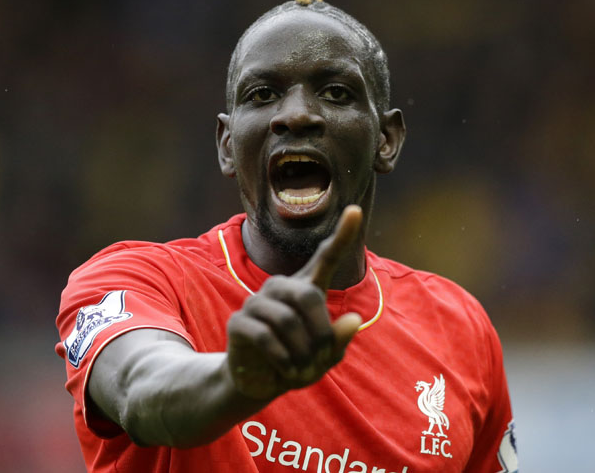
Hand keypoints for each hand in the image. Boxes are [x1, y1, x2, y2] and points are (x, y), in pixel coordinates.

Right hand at [226, 205, 363, 399]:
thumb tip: (354, 320)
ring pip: (288, 320)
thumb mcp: (324, 357)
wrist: (259, 383)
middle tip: (322, 358)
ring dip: (302, 353)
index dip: (342, 236)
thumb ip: (339, 339)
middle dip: (321, 332)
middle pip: (308, 296)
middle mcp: (280, 288)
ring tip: (303, 370)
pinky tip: (285, 371)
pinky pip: (265, 336)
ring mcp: (256, 302)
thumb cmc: (297, 363)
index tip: (356, 210)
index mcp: (305, 289)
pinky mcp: (238, 322)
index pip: (325, 257)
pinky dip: (282, 359)